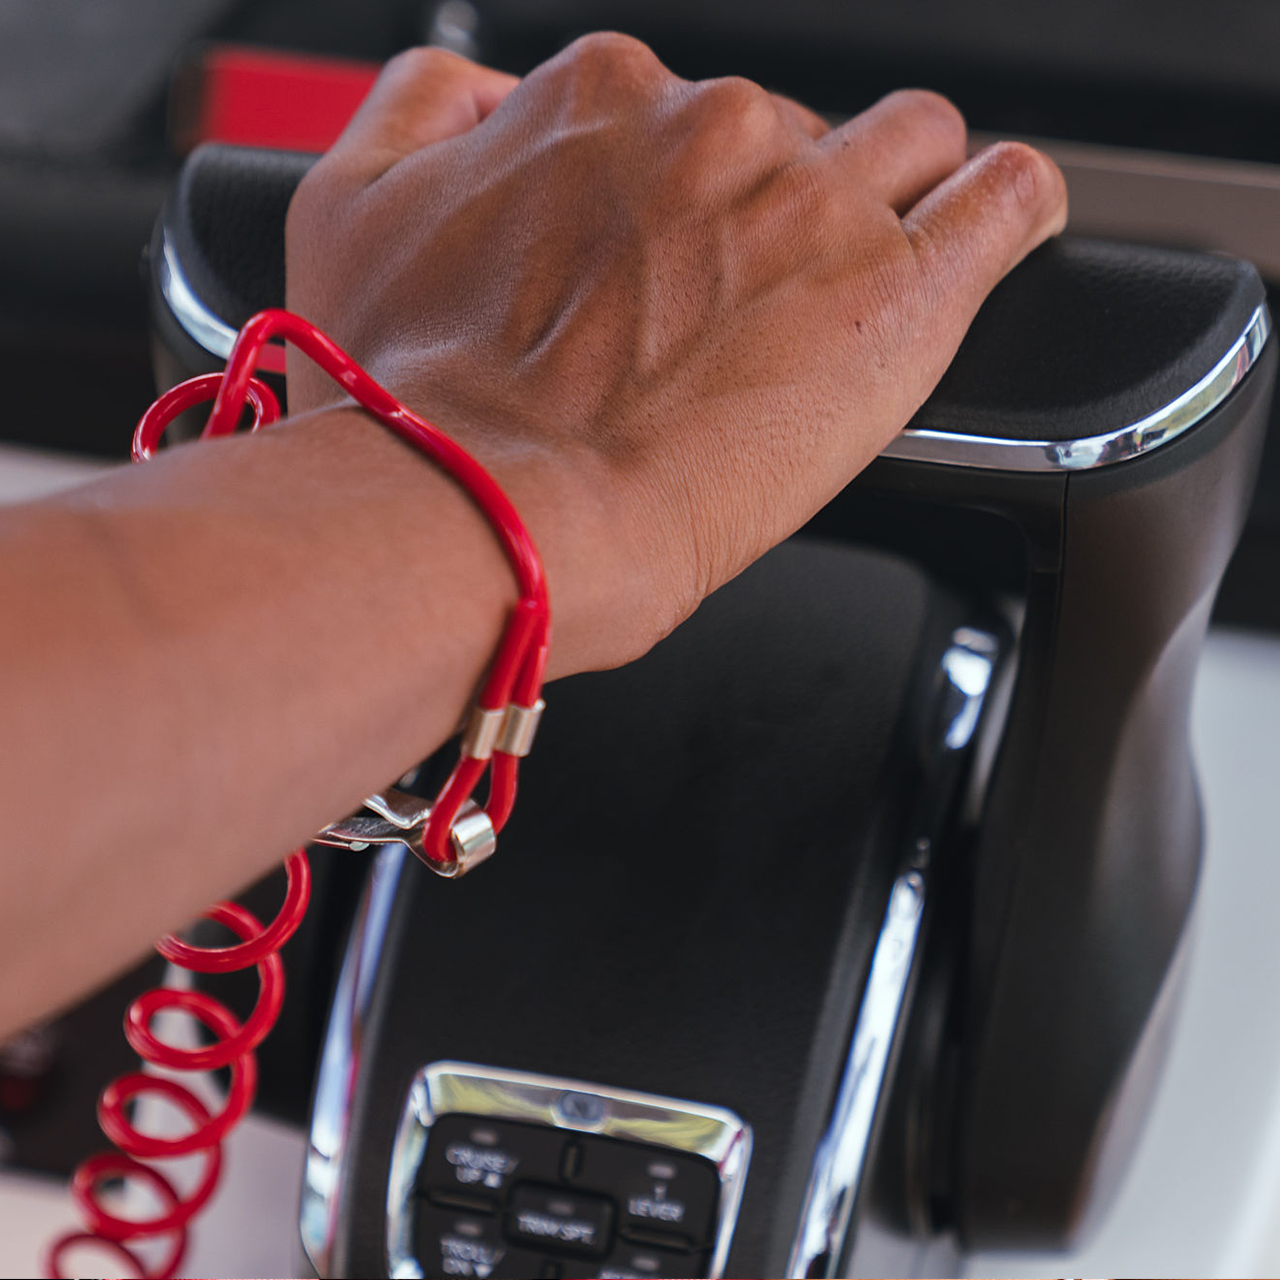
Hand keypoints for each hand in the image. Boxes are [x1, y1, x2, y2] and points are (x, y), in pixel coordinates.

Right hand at [286, 36, 1065, 676]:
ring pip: (906, 147)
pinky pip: (1004, 201)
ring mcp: (813, 203)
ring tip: (853, 290)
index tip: (673, 266)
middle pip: (789, 137)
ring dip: (890, 200)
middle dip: (770, 214)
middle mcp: (708, 132)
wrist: (482, 515)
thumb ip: (418, 119)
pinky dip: (1006, 210)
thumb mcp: (346, 217)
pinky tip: (991, 234)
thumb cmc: (414, 409)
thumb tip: (473, 95)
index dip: (683, 196)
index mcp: (593, 106)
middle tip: (730, 321)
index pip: (678, 115)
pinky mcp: (897, 295)